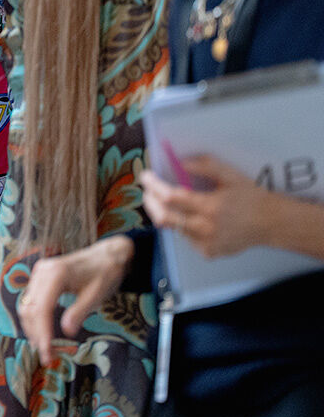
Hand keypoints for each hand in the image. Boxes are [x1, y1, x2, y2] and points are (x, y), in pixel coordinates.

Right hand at [17, 236, 133, 363]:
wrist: (106, 256)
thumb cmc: (104, 274)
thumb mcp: (96, 295)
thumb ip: (80, 312)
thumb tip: (67, 332)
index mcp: (56, 274)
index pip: (42, 309)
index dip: (43, 334)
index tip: (47, 355)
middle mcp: (43, 271)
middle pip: (30, 309)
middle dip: (36, 335)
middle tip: (48, 356)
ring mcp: (40, 272)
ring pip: (27, 305)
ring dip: (33, 328)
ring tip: (45, 347)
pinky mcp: (41, 276)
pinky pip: (31, 300)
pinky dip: (35, 318)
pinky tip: (43, 331)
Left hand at [141, 157, 274, 257]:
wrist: (270, 224)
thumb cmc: (249, 196)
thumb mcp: (230, 174)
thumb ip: (205, 165)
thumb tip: (180, 163)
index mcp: (211, 207)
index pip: (170, 197)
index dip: (154, 185)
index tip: (146, 176)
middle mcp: (206, 228)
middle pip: (164, 217)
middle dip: (150, 201)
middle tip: (147, 189)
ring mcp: (206, 244)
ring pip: (172, 228)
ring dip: (163, 212)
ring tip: (164, 199)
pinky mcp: (208, 253)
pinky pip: (185, 237)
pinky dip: (180, 224)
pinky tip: (187, 215)